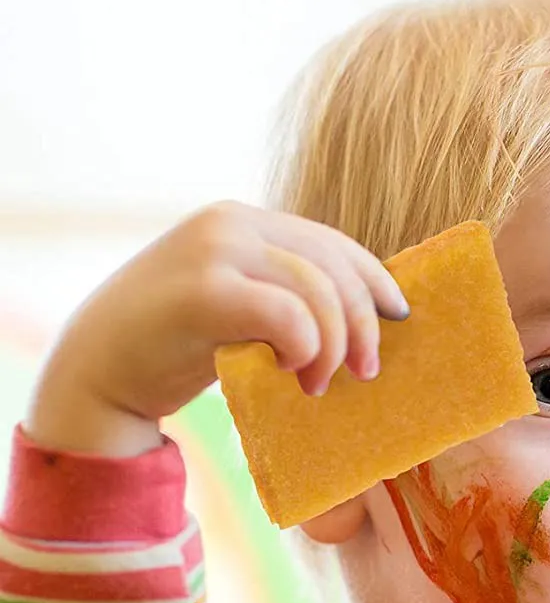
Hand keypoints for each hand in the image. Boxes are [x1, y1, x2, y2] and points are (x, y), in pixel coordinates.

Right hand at [26, 202, 407, 456]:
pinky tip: (295, 371)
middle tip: (366, 372)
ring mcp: (214, 249)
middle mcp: (230, 222)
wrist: (97, 372)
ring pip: (317, 290)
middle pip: (333, 265)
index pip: (331, 242)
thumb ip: (281, 292)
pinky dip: (306, 347)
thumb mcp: (235, 304)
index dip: (374, 280)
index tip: (399, 317)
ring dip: (335, 345)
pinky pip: (287, 314)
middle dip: (363, 323)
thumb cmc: (174, 347)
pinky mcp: (203, 289)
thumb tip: (362, 314)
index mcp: (242, 220)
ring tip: (319, 383)